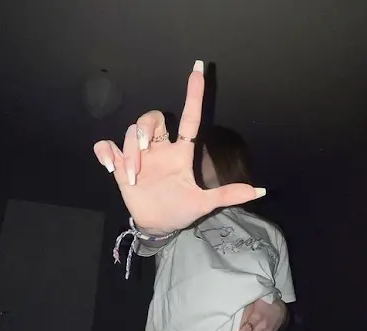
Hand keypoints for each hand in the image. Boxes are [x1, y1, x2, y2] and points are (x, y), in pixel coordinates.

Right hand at [93, 61, 265, 233]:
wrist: (158, 225)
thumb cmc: (180, 210)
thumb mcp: (205, 203)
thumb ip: (229, 194)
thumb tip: (260, 191)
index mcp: (180, 153)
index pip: (189, 118)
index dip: (194, 94)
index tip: (198, 68)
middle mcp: (160, 149)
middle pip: (152, 117)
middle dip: (145, 128)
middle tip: (145, 152)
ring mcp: (139, 156)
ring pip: (130, 132)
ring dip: (130, 153)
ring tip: (132, 177)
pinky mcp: (120, 165)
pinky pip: (106, 146)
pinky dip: (106, 152)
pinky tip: (111, 165)